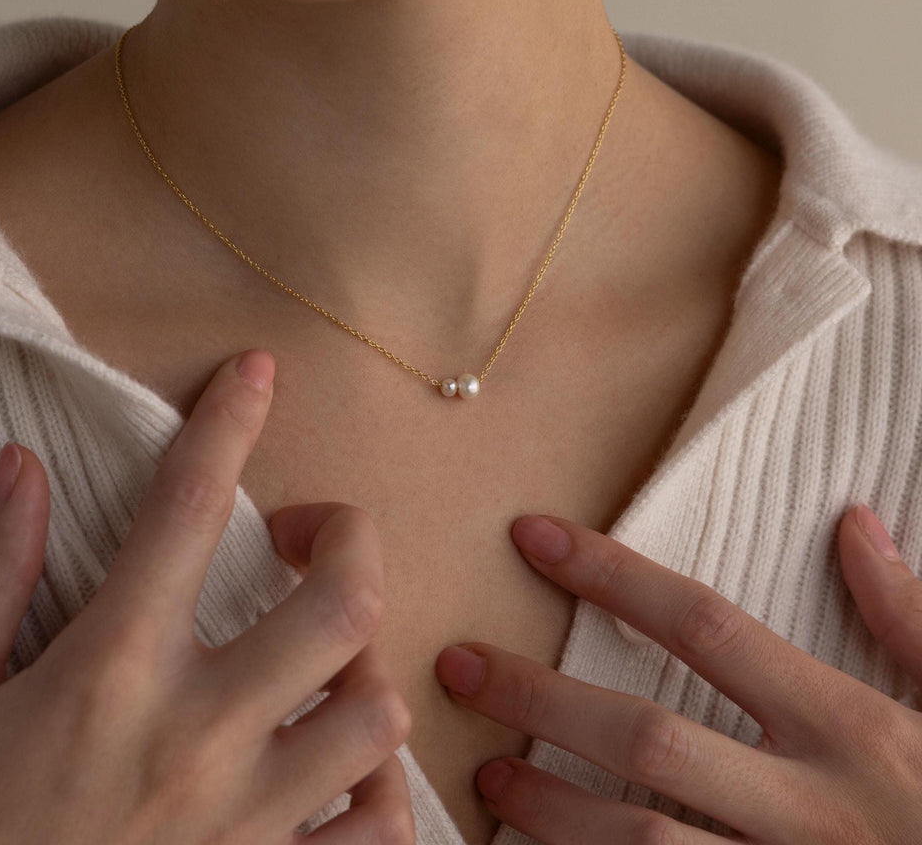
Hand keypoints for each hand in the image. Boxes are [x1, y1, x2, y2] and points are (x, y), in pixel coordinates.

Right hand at [0, 349, 413, 844]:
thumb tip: (21, 468)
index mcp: (111, 673)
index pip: (188, 509)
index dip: (229, 422)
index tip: (255, 373)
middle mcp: (197, 736)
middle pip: (345, 604)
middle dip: (352, 541)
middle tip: (313, 541)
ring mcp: (247, 822)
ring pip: (377, 714)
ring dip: (365, 673)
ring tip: (325, 668)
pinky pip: (381, 828)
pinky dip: (378, 790)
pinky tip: (341, 771)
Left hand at [435, 508, 921, 843]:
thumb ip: (908, 617)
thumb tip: (854, 523)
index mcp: (847, 728)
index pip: (703, 625)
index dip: (611, 575)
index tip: (531, 538)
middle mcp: (807, 805)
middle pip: (646, 738)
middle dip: (541, 699)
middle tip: (459, 666)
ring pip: (639, 840)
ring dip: (551, 809)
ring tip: (487, 774)